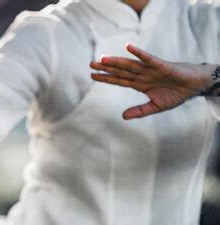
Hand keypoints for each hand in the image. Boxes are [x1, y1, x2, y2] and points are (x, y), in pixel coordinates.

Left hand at [90, 44, 211, 119]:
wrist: (194, 86)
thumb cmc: (175, 94)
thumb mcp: (155, 106)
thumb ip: (139, 111)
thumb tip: (123, 116)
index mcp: (139, 84)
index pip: (119, 80)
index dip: (106, 78)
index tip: (92, 75)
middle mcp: (142, 75)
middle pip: (120, 71)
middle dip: (106, 68)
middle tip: (91, 64)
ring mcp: (150, 69)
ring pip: (130, 65)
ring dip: (116, 62)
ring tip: (103, 59)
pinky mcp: (161, 65)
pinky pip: (148, 58)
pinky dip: (138, 53)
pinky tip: (128, 47)